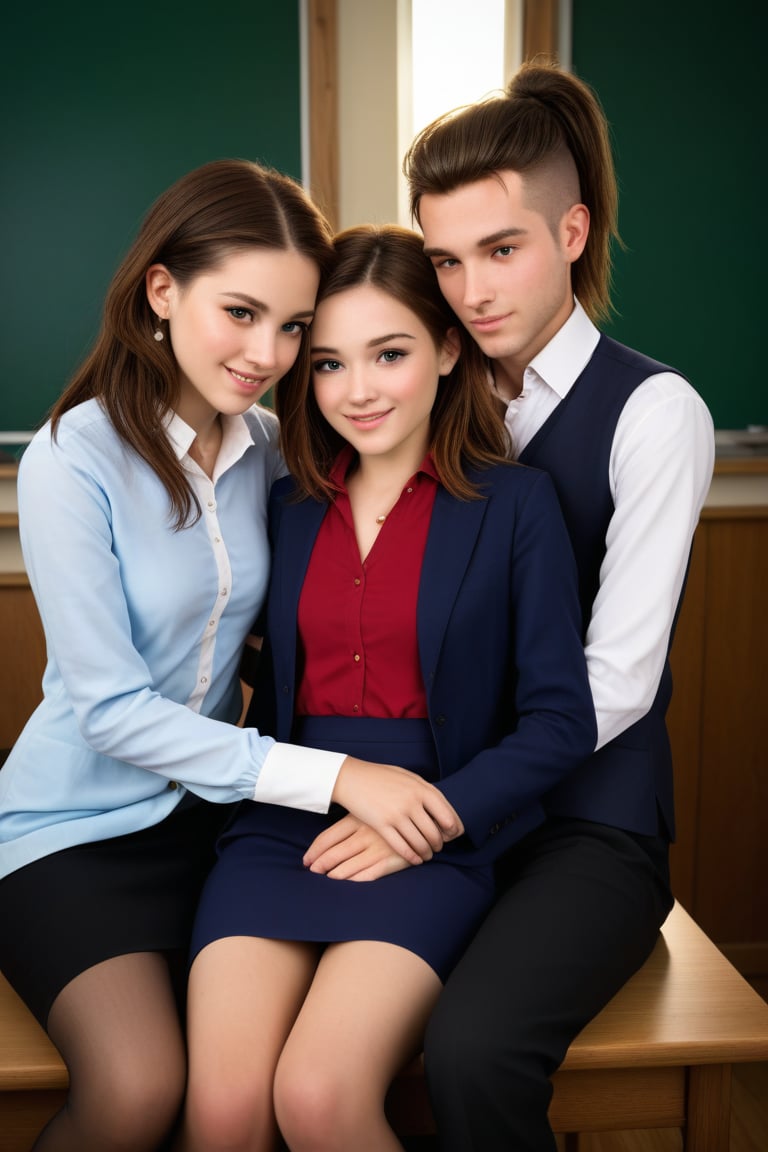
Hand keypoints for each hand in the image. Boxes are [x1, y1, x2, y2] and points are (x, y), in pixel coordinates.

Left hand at [304, 814, 412, 880]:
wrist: (427, 817)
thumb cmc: (394, 813)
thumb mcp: (371, 810)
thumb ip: (352, 821)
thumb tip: (330, 838)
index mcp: (357, 819)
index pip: (327, 837)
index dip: (314, 851)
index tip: (306, 861)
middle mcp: (364, 833)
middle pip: (334, 854)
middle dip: (321, 866)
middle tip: (313, 873)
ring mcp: (377, 847)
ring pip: (347, 867)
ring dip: (334, 876)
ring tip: (327, 880)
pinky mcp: (390, 860)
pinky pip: (367, 876)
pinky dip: (354, 882)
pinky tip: (347, 885)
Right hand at [331, 757, 463, 864]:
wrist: (351, 777)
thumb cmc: (381, 776)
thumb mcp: (407, 776)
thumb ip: (425, 791)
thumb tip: (442, 809)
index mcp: (421, 788)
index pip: (447, 815)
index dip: (453, 829)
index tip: (453, 835)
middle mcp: (411, 802)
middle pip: (434, 832)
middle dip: (439, 844)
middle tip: (438, 847)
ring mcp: (396, 814)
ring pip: (420, 843)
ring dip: (427, 852)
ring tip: (427, 855)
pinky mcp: (381, 825)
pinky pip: (402, 847)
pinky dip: (412, 857)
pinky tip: (415, 859)